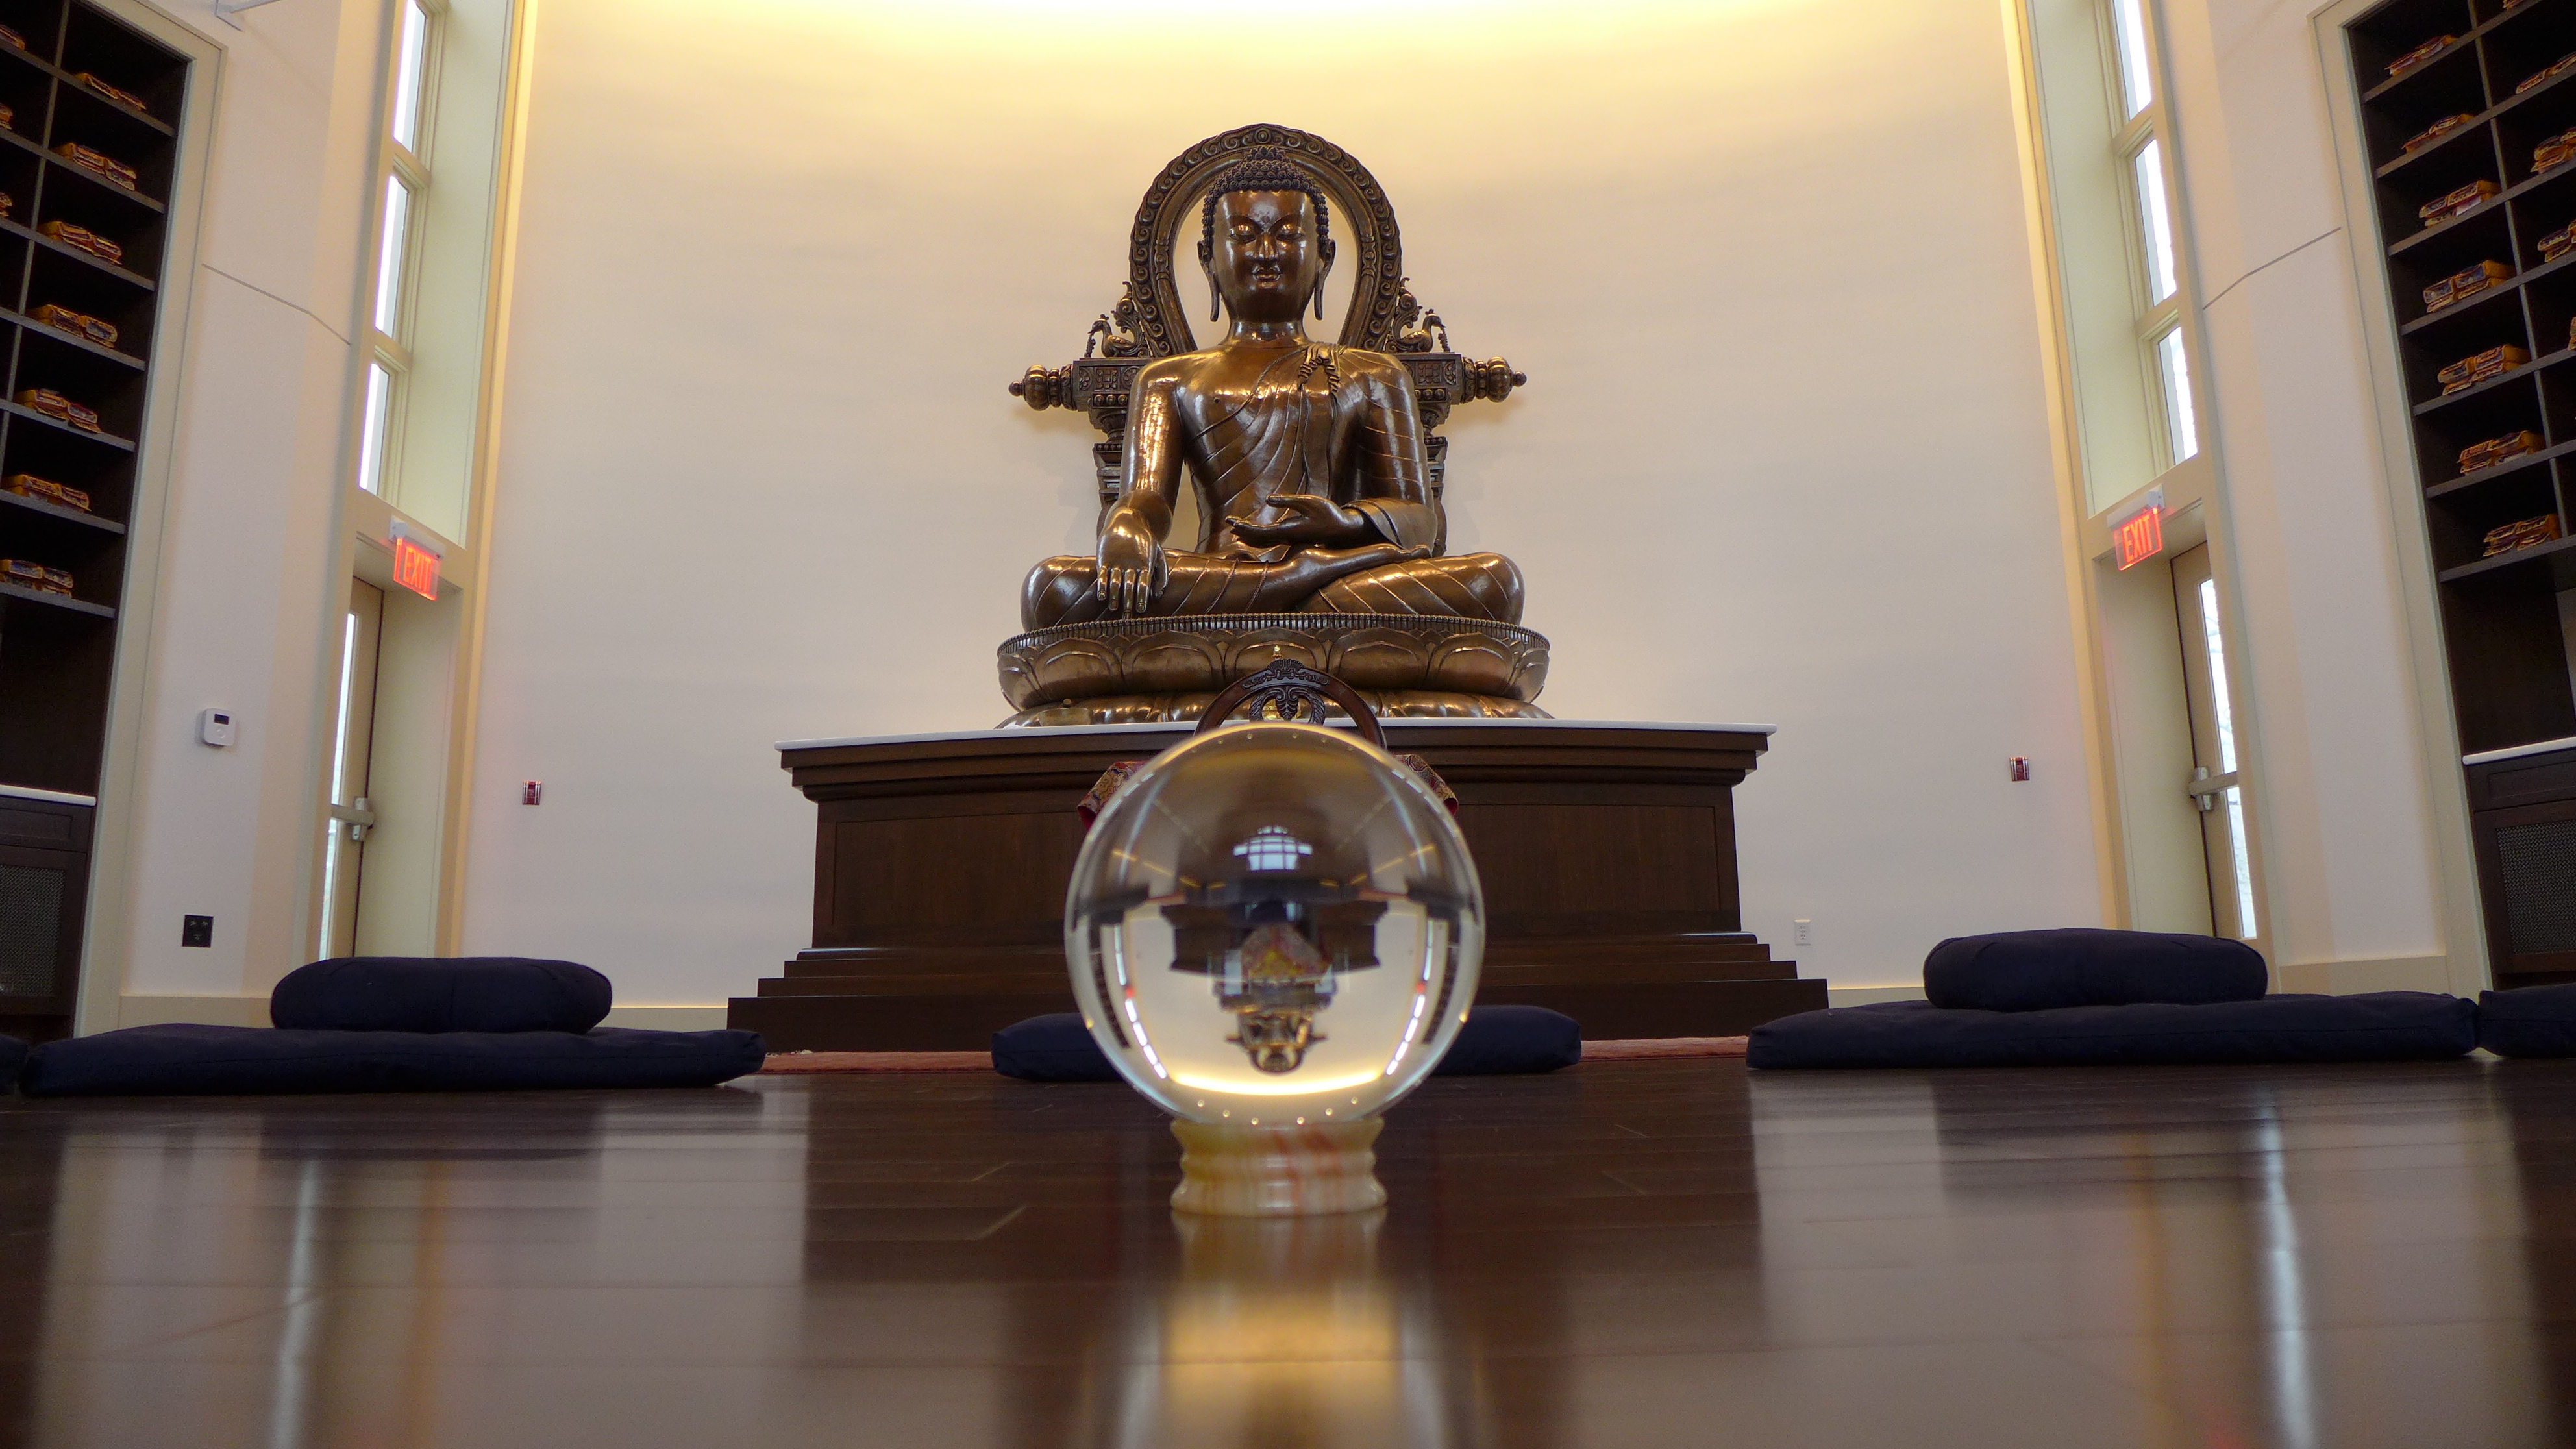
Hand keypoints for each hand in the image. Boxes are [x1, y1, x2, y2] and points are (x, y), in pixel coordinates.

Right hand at [1093, 510, 1166, 614]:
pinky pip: (1102, 575)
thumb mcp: (1158, 552)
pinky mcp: (1104, 558)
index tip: (1141, 610)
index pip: (1144, 584)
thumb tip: (1158, 595)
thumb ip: (1161, 573)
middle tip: (1127, 618)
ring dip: (1115, 597)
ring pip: (1115, 582)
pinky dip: (1102, 586)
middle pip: (1129, 587)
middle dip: (1128, 603)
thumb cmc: (1144, 540)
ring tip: (1115, 608)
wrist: (1126, 519)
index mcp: (1144, 563)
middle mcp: (1130, 563)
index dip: (1142, 598)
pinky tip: (1102, 597)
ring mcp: (1116, 561)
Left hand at [1227, 493, 1370, 545]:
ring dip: (1249, 536)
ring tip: (1235, 530)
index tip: (1232, 521)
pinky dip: (1258, 537)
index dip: (1244, 527)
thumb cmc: (1328, 513)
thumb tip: (1267, 499)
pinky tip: (1253, 535)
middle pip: (1258, 538)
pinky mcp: (1292, 537)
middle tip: (1228, 522)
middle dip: (1242, 530)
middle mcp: (1286, 538)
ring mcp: (1289, 539)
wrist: (1343, 530)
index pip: (1260, 532)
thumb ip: (1287, 501)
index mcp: (1288, 530)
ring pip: (1264, 541)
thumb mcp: (1308, 501)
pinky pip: (1270, 540)